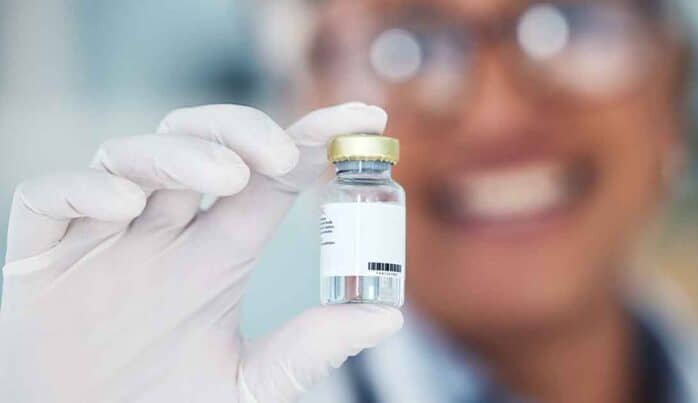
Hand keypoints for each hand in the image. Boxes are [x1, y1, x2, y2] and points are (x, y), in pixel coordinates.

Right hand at [0, 103, 402, 402]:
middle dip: (241, 131)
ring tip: (225, 177)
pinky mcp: (40, 257)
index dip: (312, 141)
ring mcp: (102, 239)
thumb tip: (387, 318)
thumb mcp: (247, 384)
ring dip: (179, 153)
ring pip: (131, 158)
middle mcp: (163, 234)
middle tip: (280, 155)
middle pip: (200, 144)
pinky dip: (84, 190)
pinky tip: (123, 208)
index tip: (362, 121)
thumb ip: (308, 349)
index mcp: (216, 254)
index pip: (268, 178)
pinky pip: (49, 197)